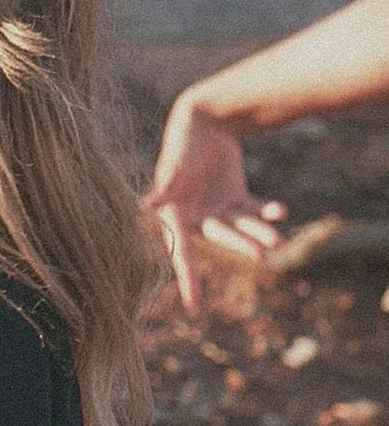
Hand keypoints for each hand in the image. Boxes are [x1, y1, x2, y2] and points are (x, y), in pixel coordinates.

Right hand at [145, 92, 286, 311]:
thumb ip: (165, 185)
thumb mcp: (174, 164)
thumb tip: (145, 206)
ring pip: (242, 227)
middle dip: (241, 245)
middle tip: (261, 254)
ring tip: (278, 240)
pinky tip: (281, 212)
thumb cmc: (181, 142)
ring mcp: (218, 209)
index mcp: (176, 215)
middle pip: (221, 237)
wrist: (203, 120)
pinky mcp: (236, 198)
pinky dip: (268, 212)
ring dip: (259, 232)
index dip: (188, 278)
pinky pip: (254, 210)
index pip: (181, 252)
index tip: (194, 305)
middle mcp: (197, 217)